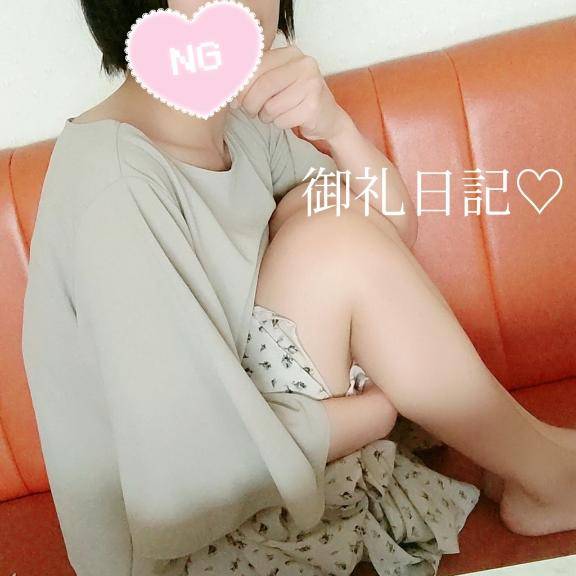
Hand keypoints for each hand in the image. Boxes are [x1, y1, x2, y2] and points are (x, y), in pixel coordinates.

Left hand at [230, 45, 351, 141]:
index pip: (256, 67)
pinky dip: (279, 124)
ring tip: (273, 114)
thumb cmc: (296, 98)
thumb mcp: (277, 80)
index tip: (234, 101)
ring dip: (266, 116)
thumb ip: (256, 77)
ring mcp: (311, 85)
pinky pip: (282, 120)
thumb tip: (228, 86)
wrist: (328, 117)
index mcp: (291, 53)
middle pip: (262, 87)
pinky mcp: (313, 106)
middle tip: (252, 112)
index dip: (240, 87)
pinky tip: (288, 119)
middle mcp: (304, 64)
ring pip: (271, 107)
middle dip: (251, 104)